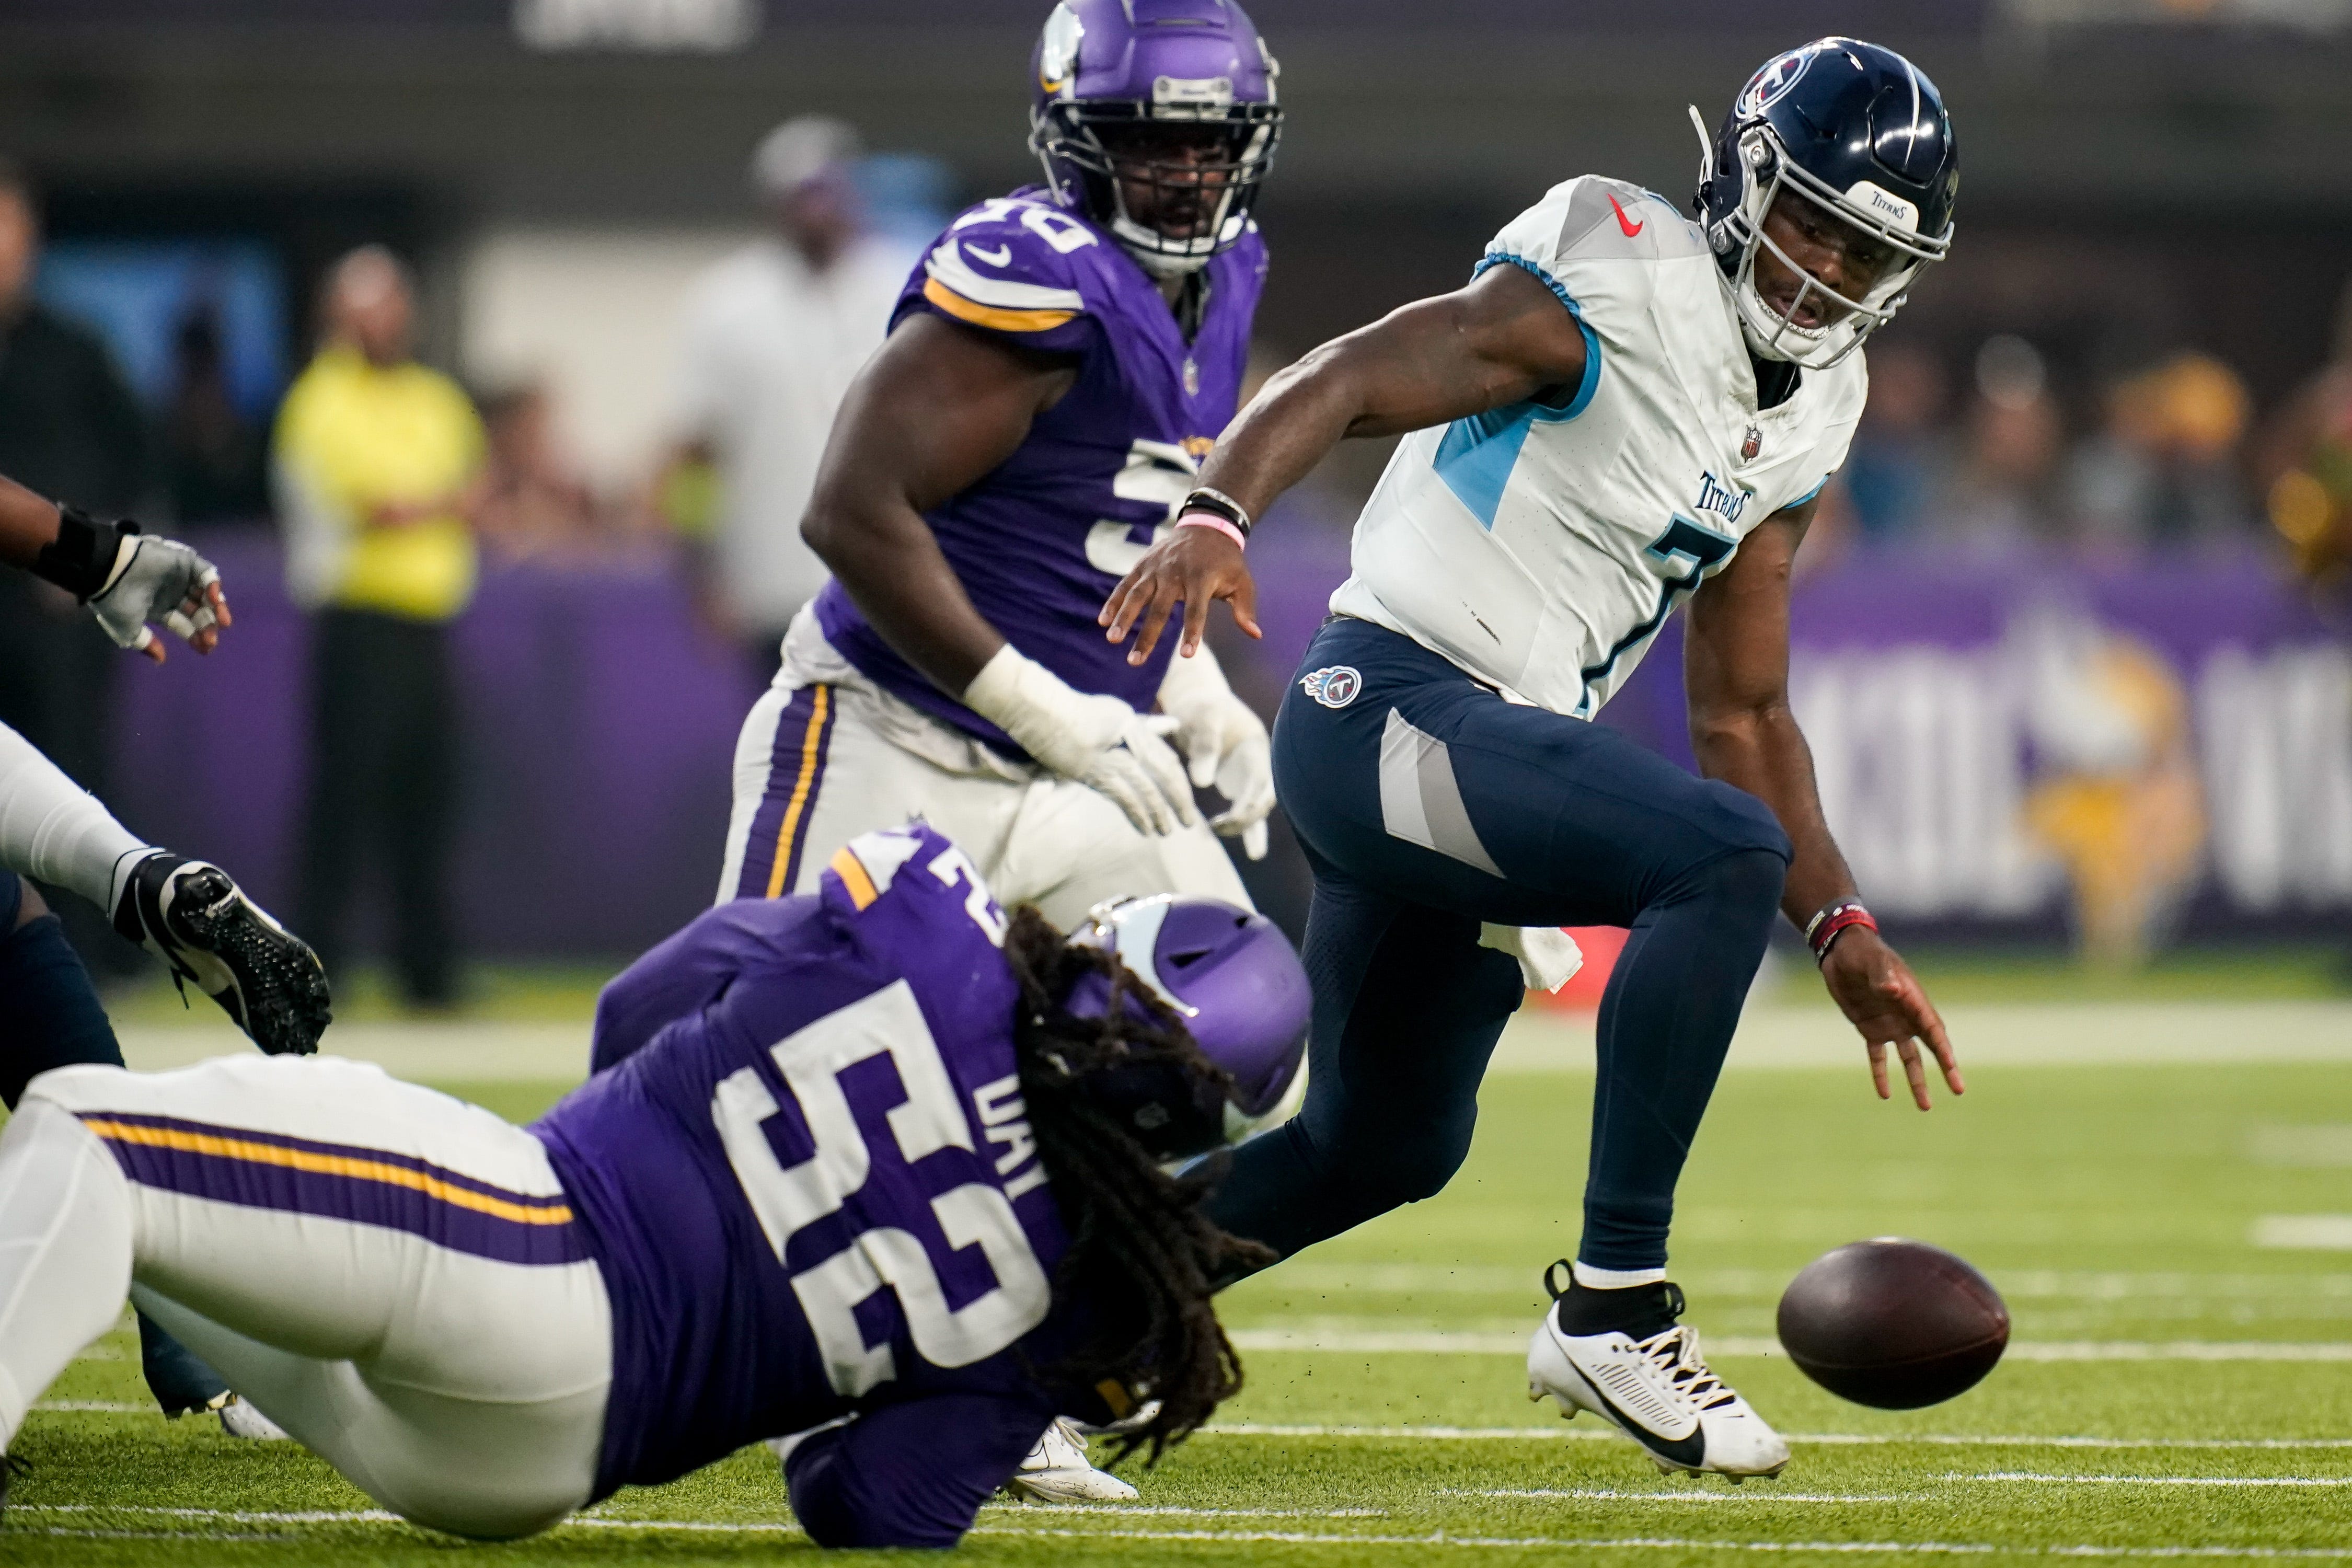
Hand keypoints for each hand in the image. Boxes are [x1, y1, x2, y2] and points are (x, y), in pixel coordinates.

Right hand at [88, 534, 230, 663]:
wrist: (107, 570)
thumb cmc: (115, 600)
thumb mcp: (128, 629)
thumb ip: (146, 643)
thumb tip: (161, 660)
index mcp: (159, 609)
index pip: (184, 625)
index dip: (196, 636)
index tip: (206, 649)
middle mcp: (172, 594)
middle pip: (198, 611)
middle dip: (207, 626)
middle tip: (212, 639)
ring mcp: (179, 578)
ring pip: (206, 594)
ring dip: (216, 608)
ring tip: (222, 623)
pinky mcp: (183, 561)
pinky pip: (205, 572)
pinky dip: (213, 585)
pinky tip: (213, 599)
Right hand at [1051, 702, 1199, 836]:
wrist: (1044, 711)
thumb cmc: (1079, 711)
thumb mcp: (1118, 712)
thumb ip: (1146, 725)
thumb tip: (1174, 724)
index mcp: (1136, 725)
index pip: (1166, 757)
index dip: (1179, 781)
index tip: (1185, 798)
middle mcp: (1129, 740)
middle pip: (1163, 773)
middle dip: (1179, 799)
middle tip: (1188, 821)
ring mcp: (1112, 757)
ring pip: (1146, 789)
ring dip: (1159, 813)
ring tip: (1167, 831)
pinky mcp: (1095, 774)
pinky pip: (1123, 798)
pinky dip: (1137, 815)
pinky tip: (1145, 829)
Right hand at [1099, 521, 1261, 665]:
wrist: (1206, 525)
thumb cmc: (1226, 561)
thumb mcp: (1242, 580)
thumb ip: (1245, 608)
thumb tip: (1256, 634)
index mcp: (1201, 578)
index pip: (1196, 610)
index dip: (1192, 632)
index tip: (1187, 655)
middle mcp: (1175, 573)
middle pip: (1159, 609)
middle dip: (1147, 636)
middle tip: (1135, 661)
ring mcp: (1155, 569)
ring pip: (1136, 595)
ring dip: (1123, 618)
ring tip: (1113, 640)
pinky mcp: (1142, 565)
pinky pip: (1125, 584)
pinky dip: (1113, 601)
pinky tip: (1103, 620)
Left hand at [1157, 646, 1274, 858]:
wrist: (1200, 702)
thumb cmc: (1201, 706)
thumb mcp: (1202, 717)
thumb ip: (1204, 746)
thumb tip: (1202, 783)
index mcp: (1257, 746)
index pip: (1261, 780)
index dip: (1250, 802)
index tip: (1227, 818)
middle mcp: (1260, 763)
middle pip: (1265, 797)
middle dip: (1249, 817)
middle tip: (1221, 827)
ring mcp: (1252, 774)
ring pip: (1260, 807)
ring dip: (1251, 825)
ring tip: (1251, 850)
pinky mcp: (1239, 783)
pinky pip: (1248, 809)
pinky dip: (1251, 828)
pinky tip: (1257, 852)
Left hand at [1820, 927, 1960, 1109]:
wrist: (1841, 952)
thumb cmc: (1862, 953)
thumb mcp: (1873, 963)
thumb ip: (1883, 977)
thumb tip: (1895, 990)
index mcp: (1913, 1001)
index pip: (1934, 1031)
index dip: (1945, 1053)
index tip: (1954, 1072)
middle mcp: (1907, 1016)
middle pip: (1930, 1048)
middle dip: (1944, 1069)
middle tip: (1958, 1090)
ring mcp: (1891, 1024)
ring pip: (1908, 1058)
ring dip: (1916, 1080)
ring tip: (1924, 1105)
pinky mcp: (1870, 1028)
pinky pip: (1878, 1056)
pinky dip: (1881, 1074)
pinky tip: (1885, 1094)